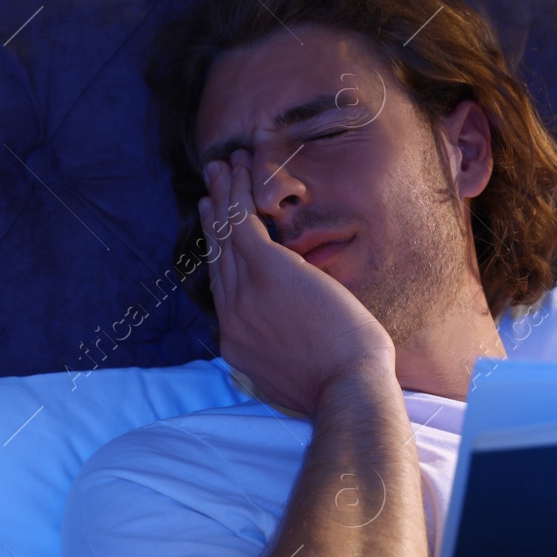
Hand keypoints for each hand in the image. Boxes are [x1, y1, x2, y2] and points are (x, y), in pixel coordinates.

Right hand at [199, 150, 394, 415]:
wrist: (347, 390)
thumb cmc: (340, 388)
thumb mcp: (296, 375)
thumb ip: (282, 353)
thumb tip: (291, 340)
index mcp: (238, 344)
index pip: (224, 291)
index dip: (218, 257)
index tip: (216, 234)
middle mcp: (233, 318)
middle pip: (218, 258)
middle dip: (214, 219)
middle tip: (208, 190)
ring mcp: (245, 295)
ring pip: (226, 234)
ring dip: (223, 195)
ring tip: (220, 167)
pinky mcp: (268, 272)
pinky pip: (242, 223)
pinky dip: (236, 194)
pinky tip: (234, 172)